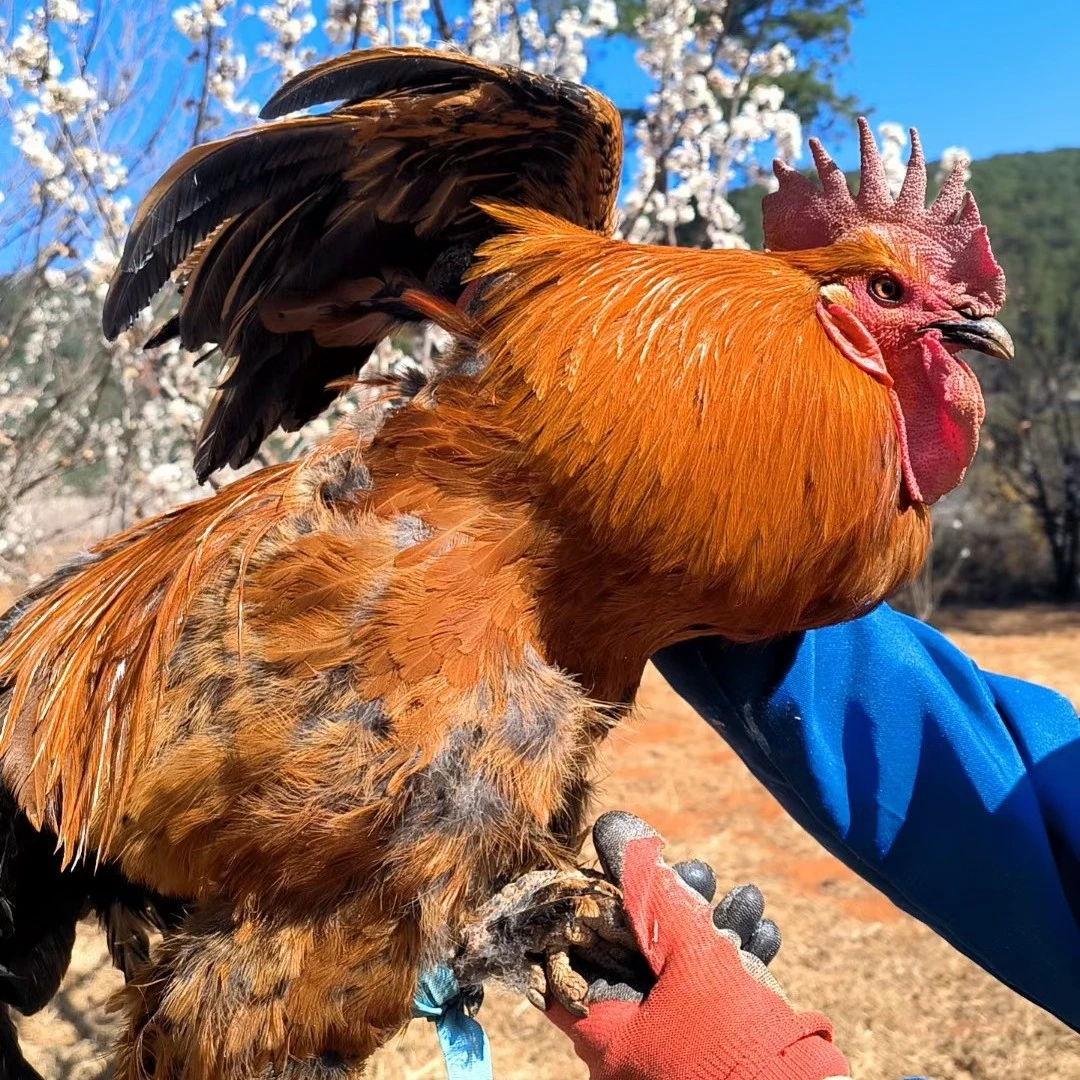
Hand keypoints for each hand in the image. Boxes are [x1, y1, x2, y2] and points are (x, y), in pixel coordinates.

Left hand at [548, 812, 849, 1079]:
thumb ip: (652, 892)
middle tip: (702, 875)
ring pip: (684, 968)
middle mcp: (630, 1040)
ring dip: (718, 926)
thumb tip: (614, 828)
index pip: (575, 947)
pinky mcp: (714, 1049)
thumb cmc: (732, 1044)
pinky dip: (740, 961)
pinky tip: (766, 931)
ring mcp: (673, 1046)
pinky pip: (716, 996)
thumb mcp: (690, 959)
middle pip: (638, 951)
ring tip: (748, 899)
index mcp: (604, 1026)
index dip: (595, 899)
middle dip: (676, 905)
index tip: (620, 865)